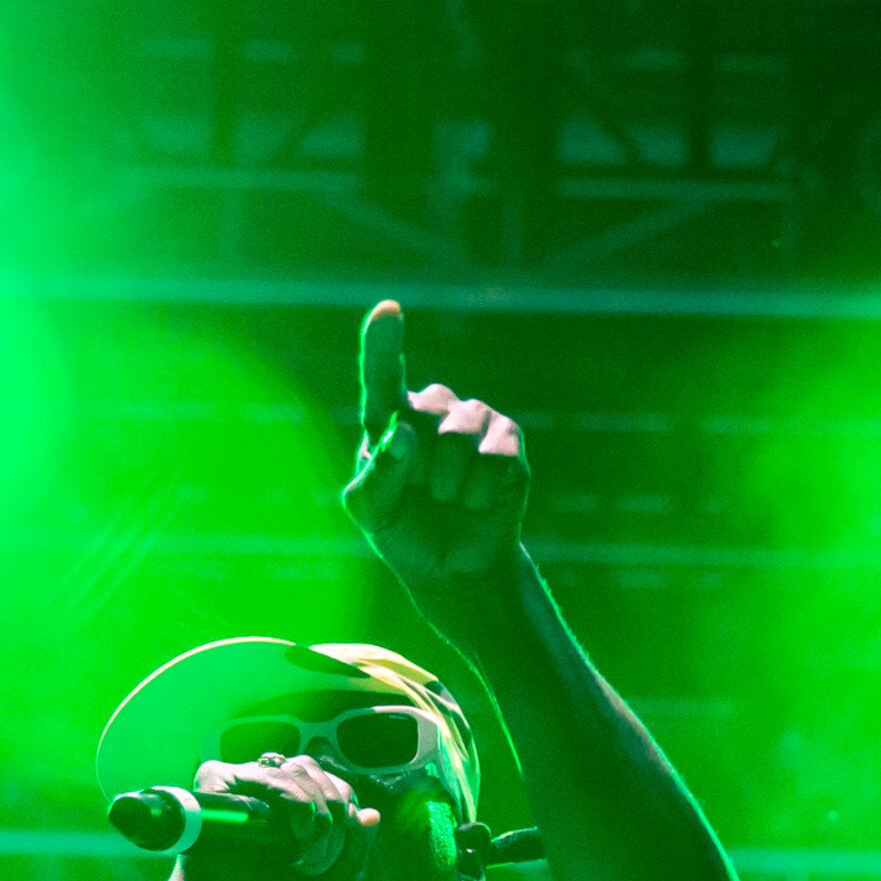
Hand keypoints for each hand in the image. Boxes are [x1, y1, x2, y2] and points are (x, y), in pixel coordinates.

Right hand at [183, 752, 379, 880]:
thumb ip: (354, 851)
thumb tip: (373, 814)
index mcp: (288, 802)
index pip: (330, 781)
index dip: (345, 806)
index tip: (341, 848)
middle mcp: (263, 787)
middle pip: (314, 770)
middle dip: (333, 808)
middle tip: (320, 855)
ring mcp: (240, 782)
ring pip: (295, 769)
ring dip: (314, 808)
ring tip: (305, 848)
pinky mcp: (217, 783)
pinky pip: (265, 774)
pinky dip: (290, 798)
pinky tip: (294, 832)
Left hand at [341, 300, 527, 589]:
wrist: (455, 569)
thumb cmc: (404, 532)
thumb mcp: (371, 512)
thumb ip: (377, 475)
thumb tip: (405, 435)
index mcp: (388, 418)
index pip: (382, 376)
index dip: (384, 344)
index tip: (388, 311)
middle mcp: (431, 408)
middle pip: (419, 416)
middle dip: (416, 469)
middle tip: (421, 495)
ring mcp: (474, 419)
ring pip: (456, 438)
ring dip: (447, 485)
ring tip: (448, 499)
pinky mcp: (509, 439)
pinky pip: (494, 457)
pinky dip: (479, 493)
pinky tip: (476, 502)